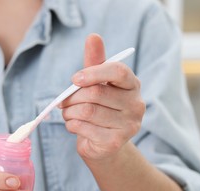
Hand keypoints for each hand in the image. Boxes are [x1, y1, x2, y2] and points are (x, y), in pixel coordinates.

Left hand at [60, 34, 144, 161]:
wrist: (103, 143)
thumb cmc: (99, 107)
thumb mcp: (97, 83)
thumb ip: (95, 62)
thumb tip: (93, 37)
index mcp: (133, 85)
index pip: (118, 71)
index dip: (93, 72)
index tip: (74, 79)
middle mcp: (136, 105)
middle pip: (96, 93)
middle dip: (72, 97)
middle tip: (63, 102)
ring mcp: (129, 125)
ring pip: (87, 111)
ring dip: (69, 112)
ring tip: (67, 113)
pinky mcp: (115, 142)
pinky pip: (84, 128)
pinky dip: (71, 125)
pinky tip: (73, 125)